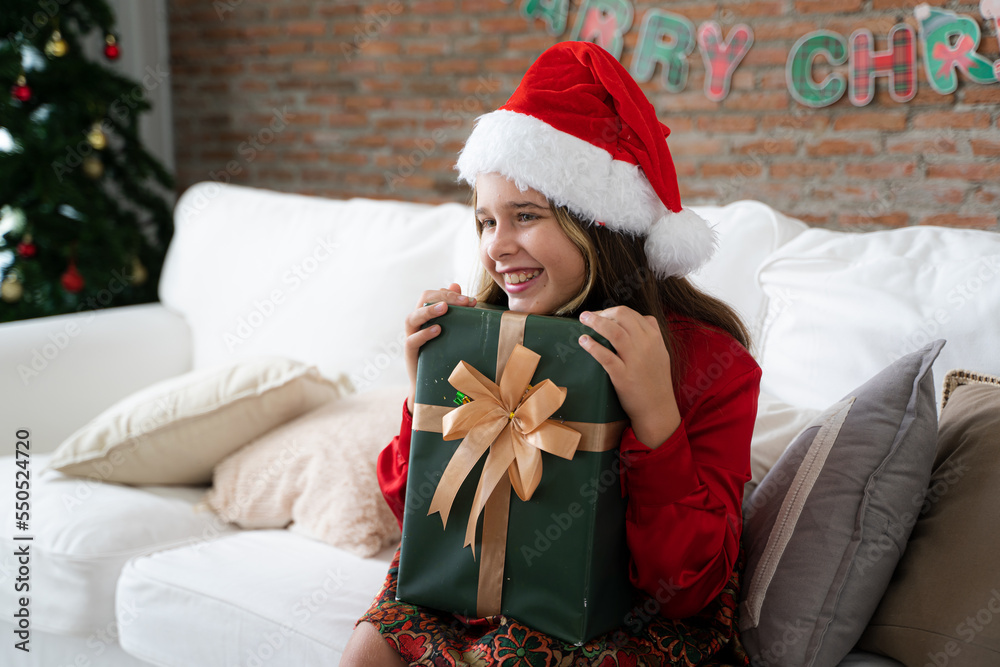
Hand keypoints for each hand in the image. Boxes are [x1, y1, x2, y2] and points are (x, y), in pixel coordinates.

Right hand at [404, 283, 475, 412]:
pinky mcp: (410, 354)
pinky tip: (437, 330)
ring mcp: (411, 337)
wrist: (433, 384)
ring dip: (429, 311)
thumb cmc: (443, 353)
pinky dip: (424, 334)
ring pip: (412, 318)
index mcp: (426, 315)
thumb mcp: (451, 331)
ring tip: (445, 309)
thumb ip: (454, 310)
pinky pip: (412, 340)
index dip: (450, 294)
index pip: (433, 295)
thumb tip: (455, 285)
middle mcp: (416, 323)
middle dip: (444, 298)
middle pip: (423, 300)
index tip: (470, 300)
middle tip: (464, 302)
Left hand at [578, 306, 680, 447]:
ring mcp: (634, 360)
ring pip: (613, 331)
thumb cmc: (656, 380)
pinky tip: (583, 341)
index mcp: (654, 338)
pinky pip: (605, 356)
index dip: (612, 311)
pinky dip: (592, 346)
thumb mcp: (661, 352)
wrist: (657, 408)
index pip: (631, 314)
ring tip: (582, 320)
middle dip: (601, 313)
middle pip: (621, 316)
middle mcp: (645, 345)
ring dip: (595, 322)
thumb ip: (652, 334)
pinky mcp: (623, 375)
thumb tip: (641, 318)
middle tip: (587, 316)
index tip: (601, 315)